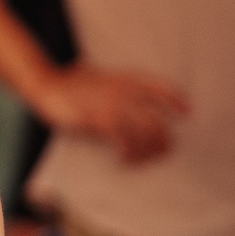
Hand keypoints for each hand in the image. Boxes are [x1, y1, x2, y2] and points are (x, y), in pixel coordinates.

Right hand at [34, 65, 187, 163]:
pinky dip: (129, 154)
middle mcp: (124, 91)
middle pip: (157, 120)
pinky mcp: (98, 121)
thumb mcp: (99, 74)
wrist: (48, 85)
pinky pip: (124, 141)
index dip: (176, 100)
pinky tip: (124, 160)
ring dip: (147, 152)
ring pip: (144, 133)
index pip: (160, 88)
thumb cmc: (71, 82)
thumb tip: (132, 92)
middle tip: (161, 153)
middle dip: (163, 141)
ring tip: (141, 160)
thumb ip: (118, 82)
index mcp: (126, 79)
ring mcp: (112, 106)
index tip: (186, 113)